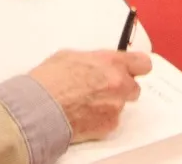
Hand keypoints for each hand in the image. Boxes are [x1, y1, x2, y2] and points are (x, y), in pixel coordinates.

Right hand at [29, 50, 151, 141]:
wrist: (39, 108)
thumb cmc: (49, 81)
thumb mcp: (70, 56)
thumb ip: (93, 60)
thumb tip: (97, 65)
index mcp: (111, 62)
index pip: (142, 63)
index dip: (136, 67)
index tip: (133, 69)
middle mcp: (118, 84)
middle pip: (134, 87)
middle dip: (121, 88)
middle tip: (102, 89)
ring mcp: (115, 106)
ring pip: (120, 105)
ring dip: (109, 104)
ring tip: (85, 103)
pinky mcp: (108, 126)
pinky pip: (111, 121)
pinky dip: (100, 119)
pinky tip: (83, 115)